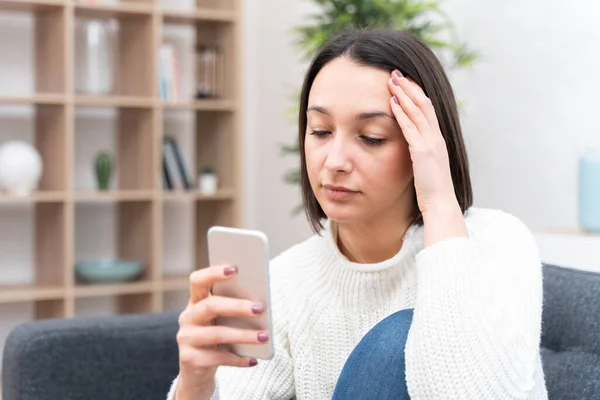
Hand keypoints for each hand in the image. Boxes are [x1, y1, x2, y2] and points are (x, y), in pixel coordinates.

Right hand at [175, 265, 268, 399]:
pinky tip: (253, 360)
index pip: (198, 280)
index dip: (214, 273)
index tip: (235, 268)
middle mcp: (187, 317)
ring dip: (244, 335)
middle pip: (210, 306)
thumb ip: (233, 310)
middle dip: (237, 306)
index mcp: (195, 302)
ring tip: (264, 337)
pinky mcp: (190, 360)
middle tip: (260, 309)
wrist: (197, 374)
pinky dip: (238, 359)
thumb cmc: (217, 340)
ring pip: (217, 334)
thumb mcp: (222, 322)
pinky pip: (218, 357)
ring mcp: (186, 339)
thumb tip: (261, 303)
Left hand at [387, 69, 456, 213]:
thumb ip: (421, 153)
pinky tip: (392, 102)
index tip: (404, 81)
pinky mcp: (423, 152)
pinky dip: (402, 113)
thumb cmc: (432, 190)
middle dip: (409, 86)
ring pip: (418, 111)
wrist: (441, 204)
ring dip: (404, 94)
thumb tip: (412, 147)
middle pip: (424, 103)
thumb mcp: (427, 166)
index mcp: (437, 140)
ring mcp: (431, 143)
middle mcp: (436, 137)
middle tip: (396, 72)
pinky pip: (411, 128)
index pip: (427, 110)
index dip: (416, 94)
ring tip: (391, 80)